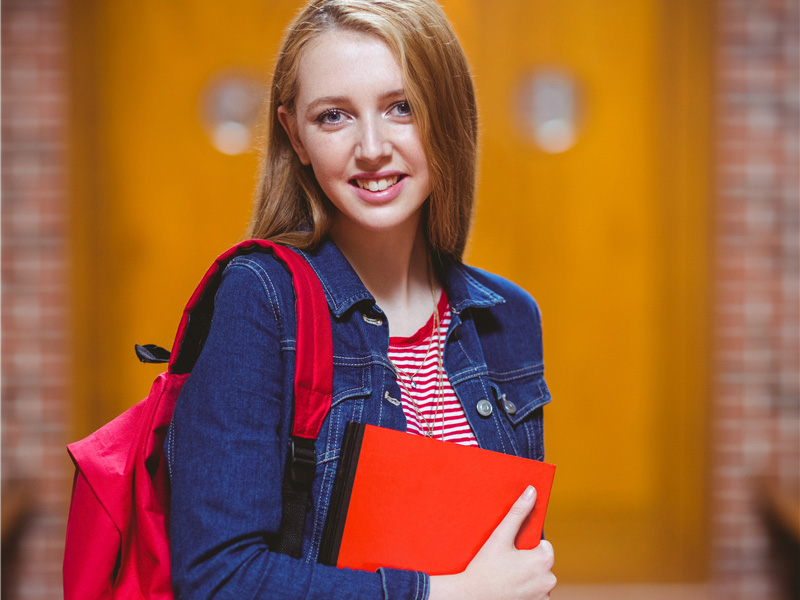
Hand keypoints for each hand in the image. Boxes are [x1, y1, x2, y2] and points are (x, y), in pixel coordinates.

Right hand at [429, 486, 555, 599]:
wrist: (471, 598)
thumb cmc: (485, 568)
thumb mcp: (500, 537)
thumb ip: (518, 512)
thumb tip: (532, 491)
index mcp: (543, 560)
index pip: (545, 546)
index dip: (528, 547)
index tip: (513, 552)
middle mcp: (548, 580)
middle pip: (542, 563)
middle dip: (528, 562)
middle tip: (507, 565)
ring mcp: (543, 596)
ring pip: (539, 579)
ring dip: (527, 577)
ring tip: (506, 577)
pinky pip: (535, 593)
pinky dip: (525, 591)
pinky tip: (509, 589)